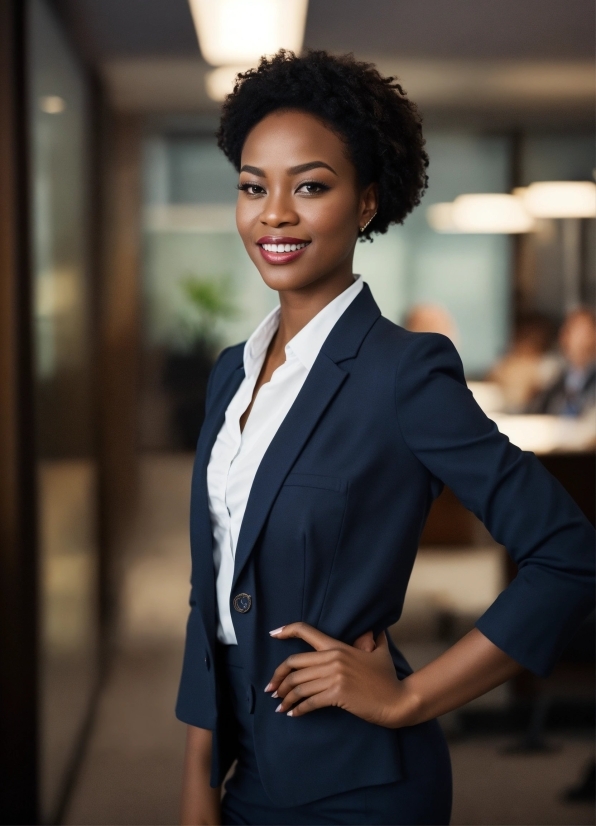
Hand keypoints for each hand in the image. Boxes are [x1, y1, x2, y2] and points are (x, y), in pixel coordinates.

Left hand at [265, 622, 418, 727]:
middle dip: (278, 677)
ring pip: (299, 685)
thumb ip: (373, 639)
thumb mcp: (380, 653)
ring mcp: (334, 677)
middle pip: (294, 664)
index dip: (286, 631)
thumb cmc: (388, 678)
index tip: (273, 634)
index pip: (307, 632)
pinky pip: (309, 701)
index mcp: (338, 646)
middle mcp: (333, 659)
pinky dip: (298, 709)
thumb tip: (375, 629)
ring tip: (280, 705)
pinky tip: (293, 714)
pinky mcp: (337, 694)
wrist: (397, 700)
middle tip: (271, 689)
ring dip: (285, 697)